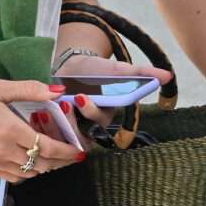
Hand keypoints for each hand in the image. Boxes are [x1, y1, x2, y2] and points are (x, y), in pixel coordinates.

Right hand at [0, 79, 84, 182]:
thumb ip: (30, 90)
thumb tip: (58, 91)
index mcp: (10, 130)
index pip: (48, 148)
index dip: (67, 152)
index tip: (79, 151)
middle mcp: (4, 151)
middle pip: (42, 164)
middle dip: (61, 162)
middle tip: (72, 155)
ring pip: (29, 174)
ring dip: (44, 168)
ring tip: (54, 158)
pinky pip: (12, 177)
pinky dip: (26, 173)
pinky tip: (29, 161)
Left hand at [53, 52, 171, 129]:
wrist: (71, 68)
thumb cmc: (96, 70)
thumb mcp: (117, 69)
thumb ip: (142, 73)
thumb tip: (168, 75)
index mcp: (106, 113)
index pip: (100, 118)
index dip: (90, 110)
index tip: (80, 96)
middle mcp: (91, 126)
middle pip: (82, 132)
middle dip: (70, 119)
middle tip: (61, 103)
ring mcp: (73, 129)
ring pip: (66, 138)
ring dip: (55, 126)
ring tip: (46, 110)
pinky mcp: (58, 131)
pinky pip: (51, 136)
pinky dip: (43, 127)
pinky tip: (37, 113)